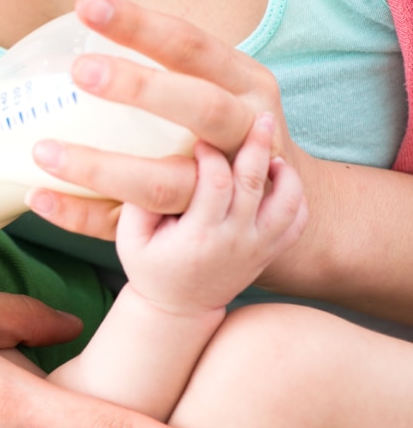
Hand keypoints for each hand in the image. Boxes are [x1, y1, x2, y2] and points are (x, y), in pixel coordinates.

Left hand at [27, 0, 312, 248]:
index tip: (88, 6)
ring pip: (165, 183)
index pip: (193, 46)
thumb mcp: (223, 86)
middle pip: (201, 108)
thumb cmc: (228, 129)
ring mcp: (224, 191)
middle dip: (141, 88)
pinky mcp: (192, 231)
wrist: (286, 207)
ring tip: (43, 151)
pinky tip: (39, 197)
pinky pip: (132, 225)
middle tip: (79, 70)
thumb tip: (81, 24)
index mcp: (246, 85)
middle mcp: (245, 134)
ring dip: (101, 169)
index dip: (142, 25)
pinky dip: (82, 215)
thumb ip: (172, 67)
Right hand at [116, 113, 308, 316]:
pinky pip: (297, 221)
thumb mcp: (129, 238)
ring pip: (287, 203)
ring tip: (271, 152)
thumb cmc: (150, 267)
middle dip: (257, 146)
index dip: (212, 155)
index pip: (217, 183)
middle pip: (255, 184)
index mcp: (199, 237)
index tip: (200, 139)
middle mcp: (235, 242)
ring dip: (285, 173)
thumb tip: (156, 162)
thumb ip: (139, 201)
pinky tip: (279, 177)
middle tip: (259, 118)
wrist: (179, 309)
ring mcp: (258, 248)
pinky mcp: (269, 252)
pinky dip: (296, 196)